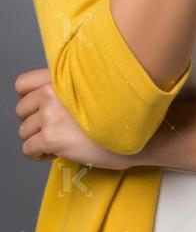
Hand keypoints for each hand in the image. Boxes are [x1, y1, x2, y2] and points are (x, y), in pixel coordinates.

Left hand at [14, 68, 133, 169]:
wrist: (138, 128)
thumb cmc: (123, 109)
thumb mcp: (97, 86)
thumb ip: (73, 85)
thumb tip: (58, 99)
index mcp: (63, 76)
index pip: (23, 83)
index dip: (29, 97)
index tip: (40, 107)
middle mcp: (52, 91)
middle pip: (22, 109)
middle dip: (34, 120)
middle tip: (52, 128)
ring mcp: (50, 113)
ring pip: (23, 131)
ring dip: (37, 138)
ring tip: (57, 141)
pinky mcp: (51, 137)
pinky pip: (28, 149)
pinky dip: (38, 155)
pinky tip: (56, 153)